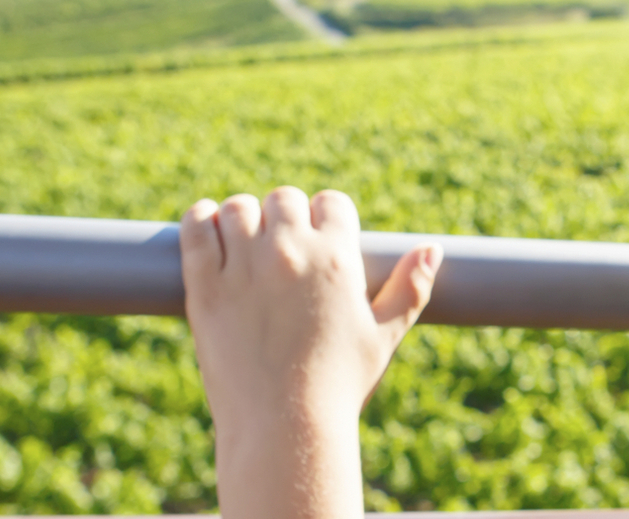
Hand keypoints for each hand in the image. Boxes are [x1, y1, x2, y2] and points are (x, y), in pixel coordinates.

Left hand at [179, 187, 441, 518]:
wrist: (284, 428)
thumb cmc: (339, 386)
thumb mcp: (383, 337)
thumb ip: (410, 289)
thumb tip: (433, 250)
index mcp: (337, 259)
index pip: (331, 203)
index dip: (326, 217)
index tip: (319, 238)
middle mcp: (290, 252)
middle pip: (283, 199)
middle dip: (284, 216)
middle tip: (280, 248)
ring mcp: (243, 267)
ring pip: (238, 209)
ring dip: (242, 219)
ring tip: (243, 244)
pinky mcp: (205, 286)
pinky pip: (196, 228)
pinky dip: (200, 220)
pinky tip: (207, 228)